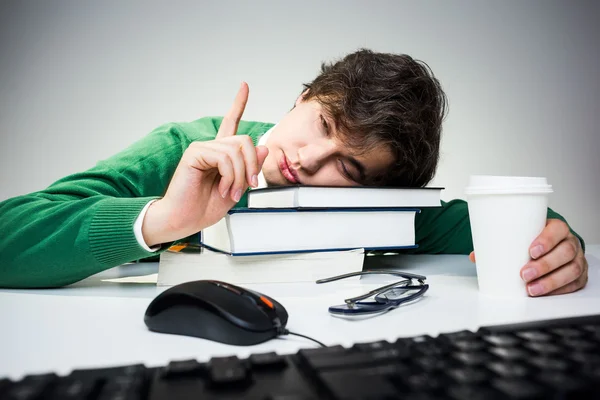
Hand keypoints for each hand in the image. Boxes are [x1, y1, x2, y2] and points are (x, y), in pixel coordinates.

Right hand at [142, 82, 268, 245]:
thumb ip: (250, 169)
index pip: (230, 123)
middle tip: (248, 186)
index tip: (244, 85)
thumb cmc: (205, 207)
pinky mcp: (194, 154)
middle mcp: (211, 148)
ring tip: (232, 192)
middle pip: (245, 141)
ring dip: (240, 176)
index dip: (238, 104)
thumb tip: (263, 147)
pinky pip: (224, 158)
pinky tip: (223, 188)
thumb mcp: (237, 188)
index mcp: (220, 154)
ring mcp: (202, 149)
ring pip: (237, 151)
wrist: (184, 220)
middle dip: (252, 166)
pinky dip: (230, 176)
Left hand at [469, 219, 587, 295]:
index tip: (531, 251)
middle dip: (545, 265)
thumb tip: (475, 256)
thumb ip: (499, 244)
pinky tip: (545, 293)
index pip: (557, 230)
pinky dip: (559, 290)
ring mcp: (576, 259)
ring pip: (571, 270)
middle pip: (565, 252)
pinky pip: (574, 283)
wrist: (550, 245)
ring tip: (532, 289)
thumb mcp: (519, 237)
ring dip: (551, 281)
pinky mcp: (578, 275)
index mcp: (556, 228)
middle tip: (524, 274)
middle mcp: (570, 242)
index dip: (547, 240)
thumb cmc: (533, 240)